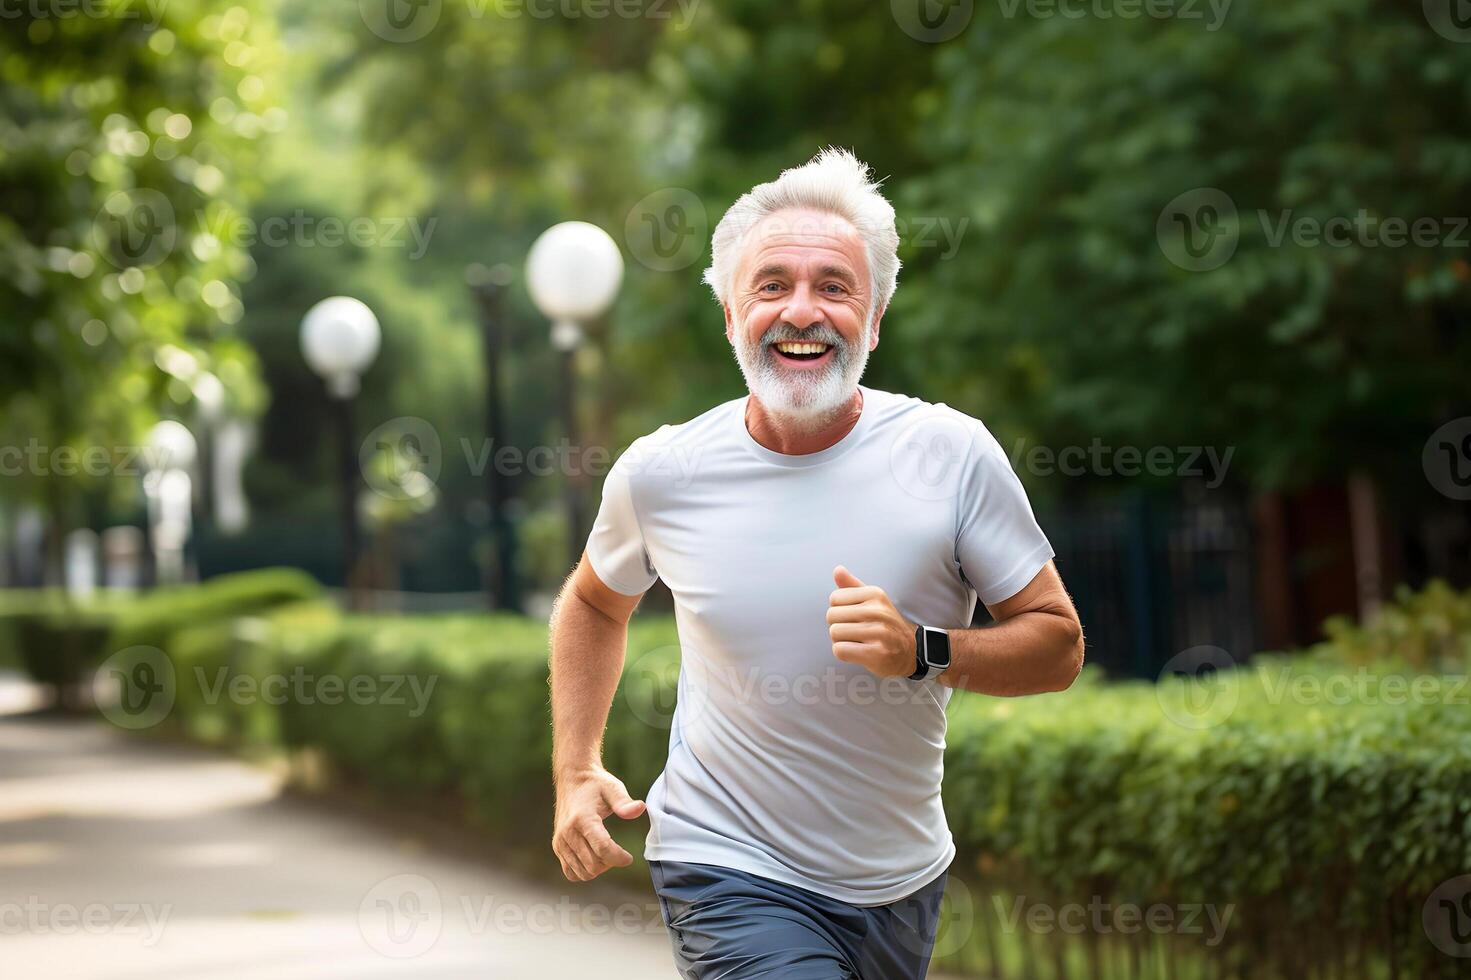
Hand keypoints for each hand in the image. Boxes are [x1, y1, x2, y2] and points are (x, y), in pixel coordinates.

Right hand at [552, 767, 645, 881]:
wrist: (572, 779)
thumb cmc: (595, 784)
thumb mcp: (613, 788)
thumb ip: (624, 802)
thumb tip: (640, 809)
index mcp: (582, 819)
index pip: (603, 849)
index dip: (619, 858)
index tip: (629, 858)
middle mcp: (568, 832)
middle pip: (593, 865)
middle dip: (610, 863)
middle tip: (618, 852)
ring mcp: (560, 841)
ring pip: (583, 872)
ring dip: (598, 868)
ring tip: (606, 853)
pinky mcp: (557, 846)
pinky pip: (571, 873)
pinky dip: (584, 871)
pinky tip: (593, 858)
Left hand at [826, 565, 917, 678]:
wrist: (910, 650)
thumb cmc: (884, 624)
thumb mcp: (872, 600)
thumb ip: (852, 585)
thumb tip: (837, 569)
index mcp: (875, 594)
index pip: (834, 598)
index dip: (839, 610)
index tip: (854, 617)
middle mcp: (878, 610)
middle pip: (831, 616)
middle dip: (838, 626)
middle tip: (855, 632)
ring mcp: (879, 632)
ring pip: (834, 633)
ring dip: (841, 641)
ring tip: (858, 642)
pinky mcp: (877, 654)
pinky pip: (840, 650)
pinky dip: (844, 654)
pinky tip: (859, 653)